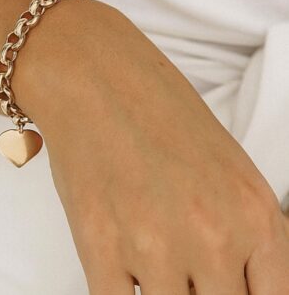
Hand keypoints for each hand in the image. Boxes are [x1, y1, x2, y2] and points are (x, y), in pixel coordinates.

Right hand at [15, 0, 288, 293]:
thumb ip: (242, 231)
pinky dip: (118, 293)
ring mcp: (155, 245)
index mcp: (255, 213)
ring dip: (158, 290)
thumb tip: (231, 275)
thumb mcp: (227, 167)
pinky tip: (117, 270)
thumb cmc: (155, 109)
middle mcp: (214, 235)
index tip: (215, 286)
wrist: (95, 78)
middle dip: (196, 291)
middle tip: (179, 271)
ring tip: (145, 261)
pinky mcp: (100, 246)